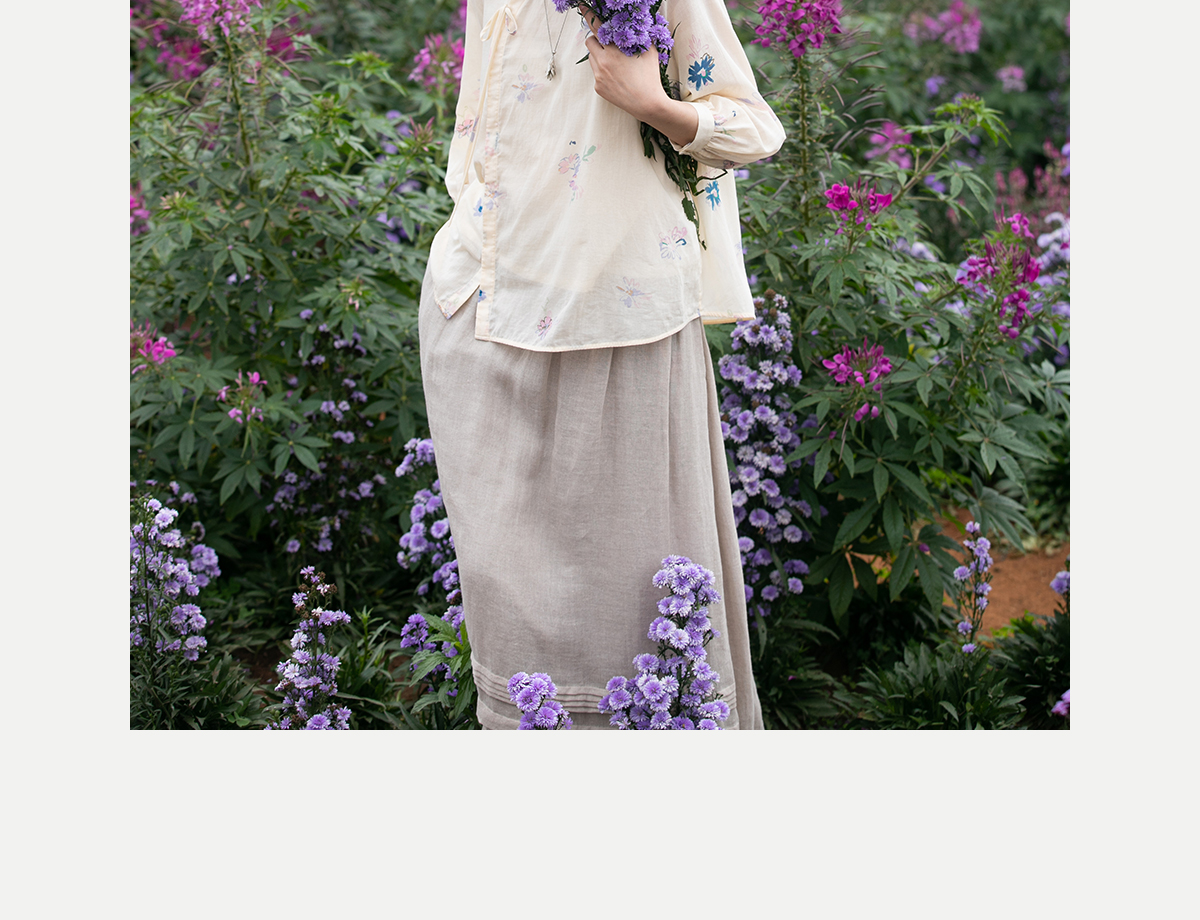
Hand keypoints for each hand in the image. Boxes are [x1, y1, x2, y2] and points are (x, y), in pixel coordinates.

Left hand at [579, 5, 698, 145]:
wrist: (647, 103)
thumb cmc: (650, 76)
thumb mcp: (649, 51)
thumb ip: (640, 35)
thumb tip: (638, 24)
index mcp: (613, 50)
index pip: (596, 27)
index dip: (589, 15)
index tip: (583, 6)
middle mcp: (602, 62)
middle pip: (589, 41)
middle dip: (597, 39)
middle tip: (608, 44)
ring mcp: (598, 76)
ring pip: (592, 58)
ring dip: (600, 56)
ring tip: (616, 64)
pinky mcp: (598, 87)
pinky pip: (596, 73)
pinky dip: (603, 72)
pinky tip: (617, 77)